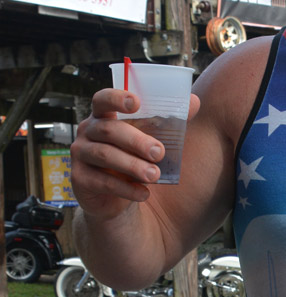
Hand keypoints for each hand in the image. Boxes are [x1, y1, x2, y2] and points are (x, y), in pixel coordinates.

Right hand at [70, 87, 200, 220]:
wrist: (117, 198)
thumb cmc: (134, 159)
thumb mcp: (151, 139)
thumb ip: (170, 121)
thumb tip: (194, 102)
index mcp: (103, 116)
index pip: (102, 100)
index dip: (116, 98)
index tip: (136, 103)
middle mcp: (88, 132)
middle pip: (109, 130)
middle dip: (136, 140)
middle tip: (159, 152)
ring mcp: (81, 155)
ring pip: (105, 155)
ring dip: (133, 165)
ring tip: (156, 175)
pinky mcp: (80, 179)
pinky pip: (103, 182)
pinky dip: (126, 189)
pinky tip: (144, 194)